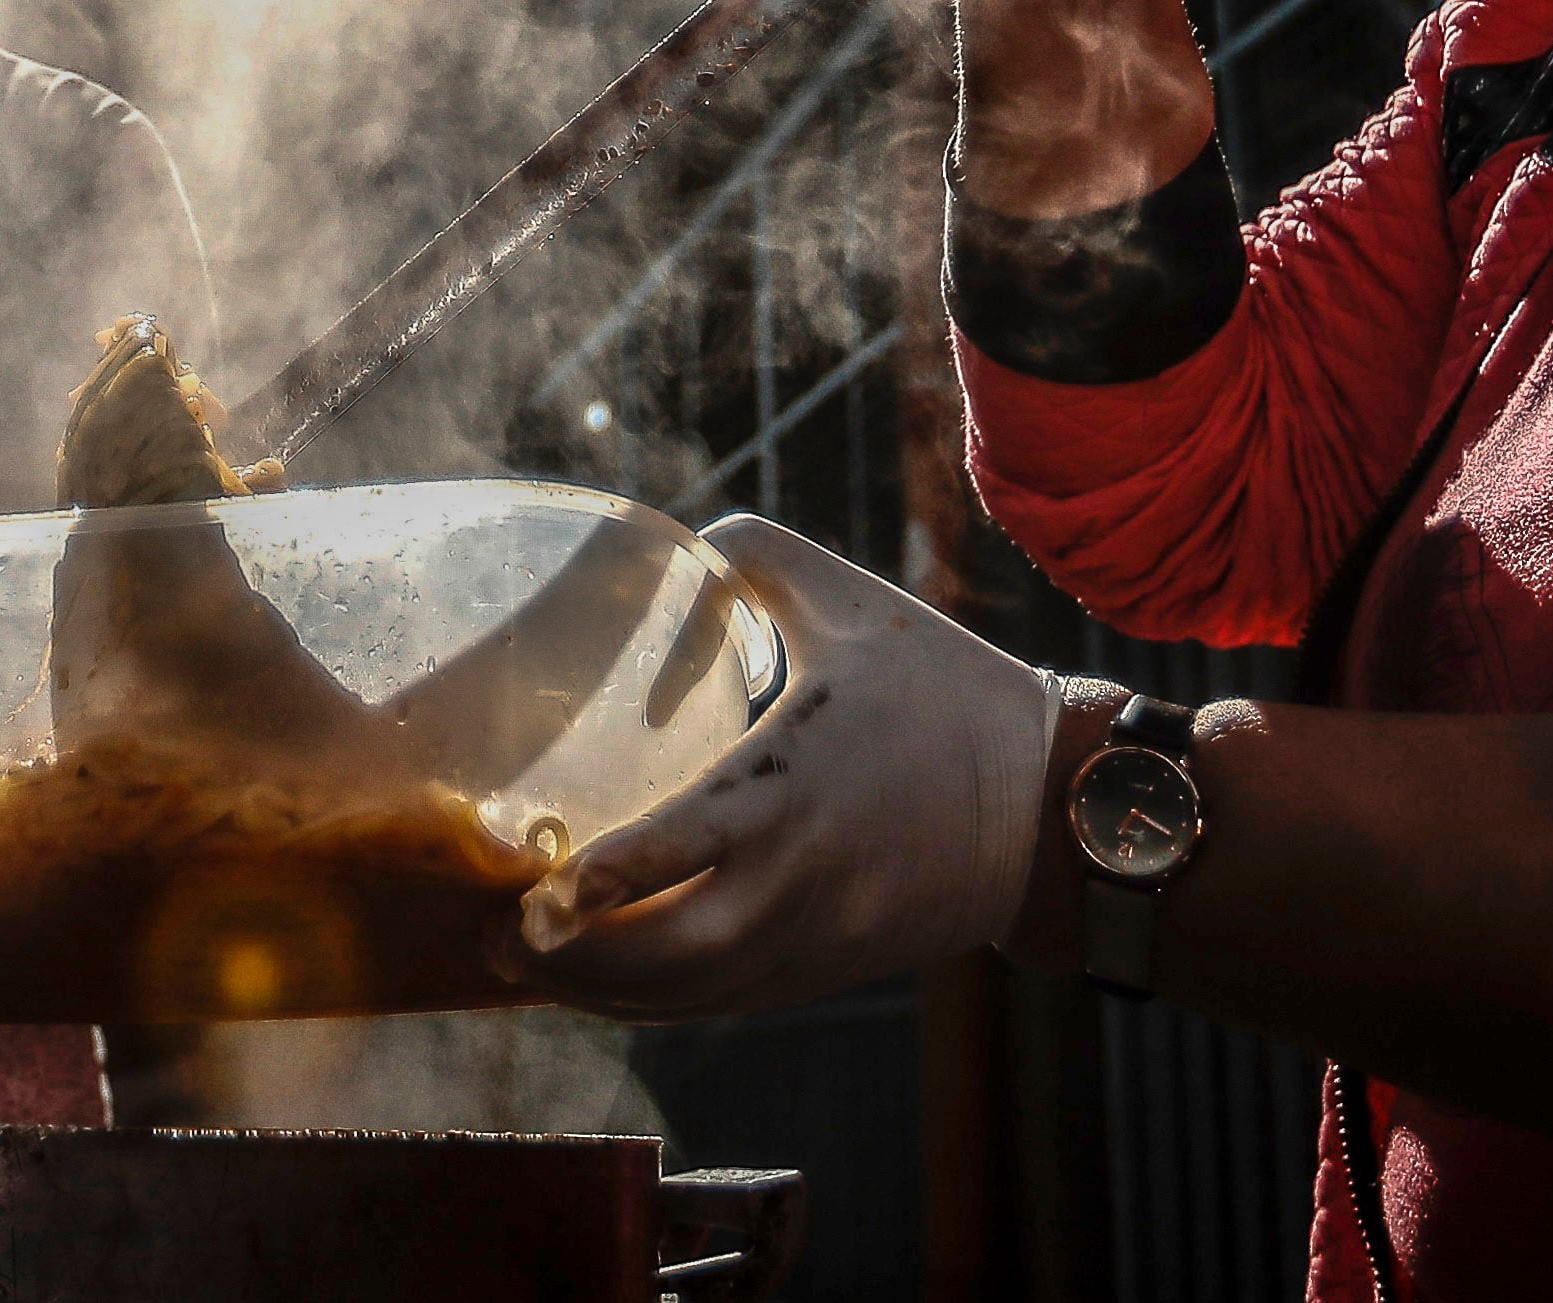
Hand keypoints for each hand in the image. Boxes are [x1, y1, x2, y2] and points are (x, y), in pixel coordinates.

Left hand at [498, 516, 1057, 1020]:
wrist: (1051, 810)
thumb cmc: (946, 693)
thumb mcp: (853, 602)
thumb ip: (753, 559)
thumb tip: (667, 548)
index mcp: (797, 786)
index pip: (684, 845)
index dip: (604, 877)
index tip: (539, 885)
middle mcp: (799, 882)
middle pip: (667, 952)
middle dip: (573, 958)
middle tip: (501, 930)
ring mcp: (812, 941)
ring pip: (687, 995)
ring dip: (601, 991)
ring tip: (527, 961)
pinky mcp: (824, 972)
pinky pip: (721, 1003)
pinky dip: (655, 1001)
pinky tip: (607, 978)